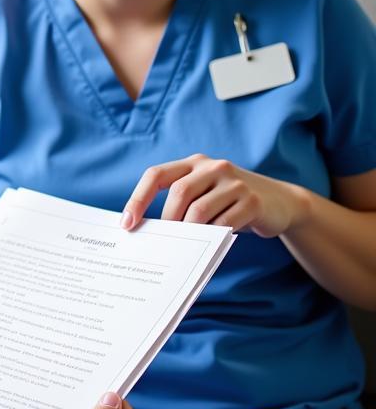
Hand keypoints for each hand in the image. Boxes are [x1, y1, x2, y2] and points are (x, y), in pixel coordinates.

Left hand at [121, 154, 307, 235]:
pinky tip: (211, 243)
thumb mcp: (205, 194)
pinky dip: (213, 235)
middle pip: (178, 192)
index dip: (138, 198)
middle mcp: (213, 167)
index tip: (127, 223)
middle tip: (165, 240)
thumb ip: (182, 203)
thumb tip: (150, 232)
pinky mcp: (252, 201)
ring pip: (199, 209)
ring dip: (189, 231)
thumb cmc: (230, 203)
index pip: (156, 174)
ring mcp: (234, 182)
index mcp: (194, 163)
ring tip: (186, 245)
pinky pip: (224, 222)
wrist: (281, 202)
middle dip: (167, 220)